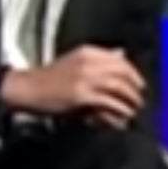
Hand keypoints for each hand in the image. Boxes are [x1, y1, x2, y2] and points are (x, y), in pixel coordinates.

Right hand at [2, 47, 144, 126]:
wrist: (28, 89)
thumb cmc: (50, 80)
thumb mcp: (74, 63)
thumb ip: (96, 63)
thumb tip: (121, 58)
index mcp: (88, 52)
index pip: (120, 60)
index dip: (133, 73)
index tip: (140, 85)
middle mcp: (88, 61)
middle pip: (123, 72)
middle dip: (135, 87)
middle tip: (140, 100)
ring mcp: (85, 77)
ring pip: (119, 86)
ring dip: (130, 100)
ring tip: (134, 109)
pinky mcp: (81, 94)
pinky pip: (108, 101)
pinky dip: (119, 110)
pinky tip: (123, 117)